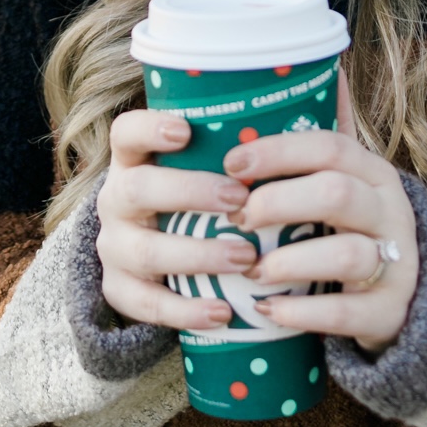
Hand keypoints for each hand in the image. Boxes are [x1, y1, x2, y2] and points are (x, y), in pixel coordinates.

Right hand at [95, 110, 252, 332]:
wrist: (155, 257)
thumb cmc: (197, 199)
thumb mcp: (202, 168)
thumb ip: (238, 147)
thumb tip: (312, 113)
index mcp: (134, 161)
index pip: (126, 133)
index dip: (149, 129)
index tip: (185, 131)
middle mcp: (117, 199)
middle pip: (136, 189)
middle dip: (188, 192)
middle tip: (239, 199)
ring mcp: (114, 246)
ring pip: (144, 250)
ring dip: (197, 254)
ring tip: (245, 258)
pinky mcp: (119, 289)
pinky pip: (146, 303)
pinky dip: (186, 310)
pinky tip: (223, 312)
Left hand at [223, 73, 419, 354]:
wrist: (406, 295)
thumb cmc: (357, 227)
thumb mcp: (349, 178)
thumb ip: (330, 132)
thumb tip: (324, 66)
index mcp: (373, 172)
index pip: (330, 147)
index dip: (278, 152)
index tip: (231, 163)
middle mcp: (390, 211)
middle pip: (337, 193)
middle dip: (279, 201)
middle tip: (236, 217)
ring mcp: (396, 262)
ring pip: (348, 253)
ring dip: (290, 260)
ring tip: (252, 270)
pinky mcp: (389, 311)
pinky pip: (348, 313)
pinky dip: (304, 313)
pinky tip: (268, 311)